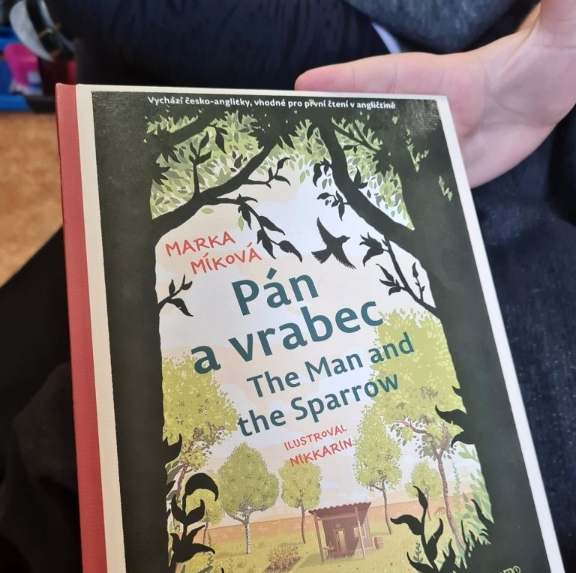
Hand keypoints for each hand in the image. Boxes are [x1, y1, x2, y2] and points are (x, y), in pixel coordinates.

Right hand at [295, 0, 575, 186]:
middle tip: (282, 151)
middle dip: (323, 135)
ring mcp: (425, 148)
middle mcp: (420, 115)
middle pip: (365, 126)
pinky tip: (360, 232)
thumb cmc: (544, 55)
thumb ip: (560, 6)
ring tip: (306, 201)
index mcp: (437, 77)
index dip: (344, 80)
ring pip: (380, 166)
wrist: (542, 96)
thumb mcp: (556, 26)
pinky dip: (383, 211)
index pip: (383, 77)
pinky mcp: (437, 177)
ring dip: (346, 182)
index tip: (304, 86)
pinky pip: (407, 195)